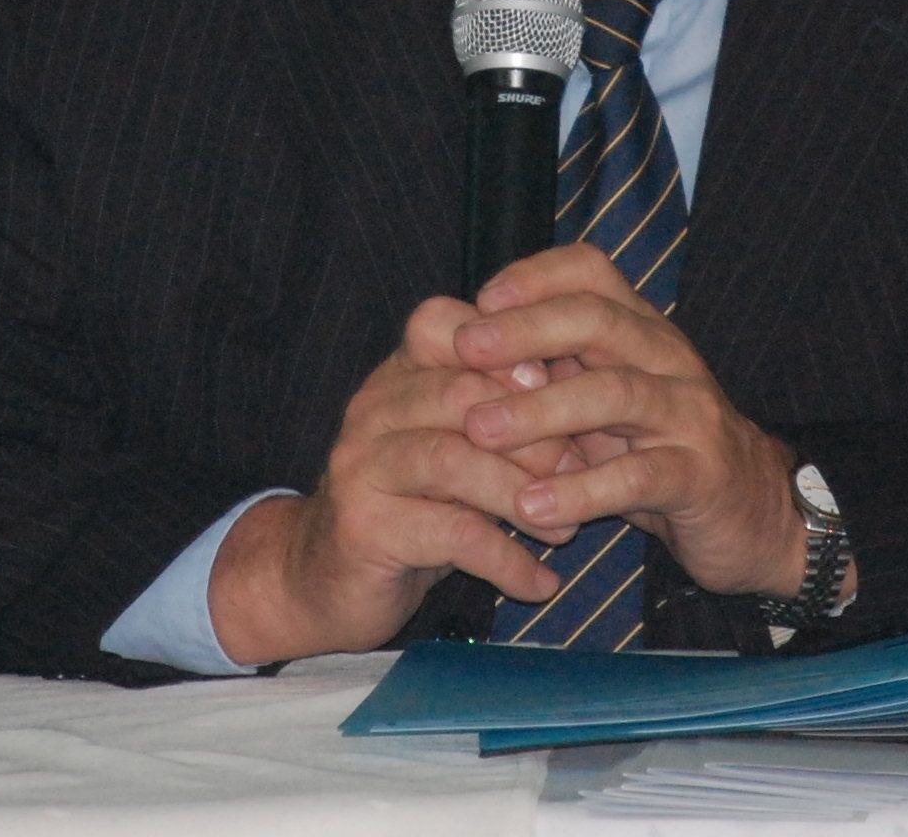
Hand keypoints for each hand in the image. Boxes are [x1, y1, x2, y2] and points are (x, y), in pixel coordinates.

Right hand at [207, 295, 577, 664]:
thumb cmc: (411, 508)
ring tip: (568, 530)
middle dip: (536, 433)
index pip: (444, 324)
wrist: (322, 581)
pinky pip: (450, 534)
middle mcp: (372, 408)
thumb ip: (498, 415)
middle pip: (463, 393)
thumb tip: (584, 390)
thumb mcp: (455, 450)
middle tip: (585, 472)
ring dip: (524, 495)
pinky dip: (506, 558)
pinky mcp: (363, 528)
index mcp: (396, 376)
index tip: (566, 386)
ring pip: (455, 459)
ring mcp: (361, 466)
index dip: (511, 349)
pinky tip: (539, 581)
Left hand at [450, 244, 808, 599]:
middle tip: (465, 349)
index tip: (479, 300)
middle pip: (598, 319)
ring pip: (616, 393)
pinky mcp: (700, 476)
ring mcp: (689, 414)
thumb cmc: (652, 450)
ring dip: (541, 409)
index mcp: (640, 329)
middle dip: (526, 330)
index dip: (533, 277)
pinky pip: (640, 476)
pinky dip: (583, 490)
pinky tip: (533, 508)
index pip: (589, 272)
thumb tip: (455, 340)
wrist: (748, 513)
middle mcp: (668, 358)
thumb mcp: (598, 402)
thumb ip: (546, 370)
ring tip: (480, 430)